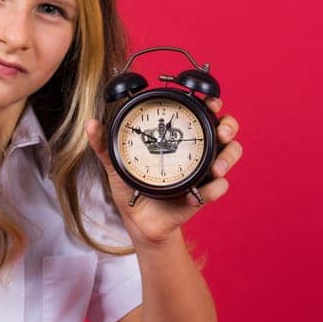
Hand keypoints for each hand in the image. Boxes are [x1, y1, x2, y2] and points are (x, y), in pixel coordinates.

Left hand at [85, 96, 241, 248]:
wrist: (138, 220)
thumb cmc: (132, 186)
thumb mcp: (117, 163)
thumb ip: (104, 144)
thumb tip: (91, 124)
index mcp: (177, 137)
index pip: (200, 112)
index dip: (211, 103)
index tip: (209, 102)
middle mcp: (195, 149)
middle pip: (225, 129)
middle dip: (228, 126)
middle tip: (221, 132)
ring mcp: (203, 170)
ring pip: (230, 154)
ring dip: (227, 158)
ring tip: (215, 168)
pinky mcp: (204, 193)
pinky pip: (219, 188)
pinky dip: (213, 189)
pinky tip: (197, 194)